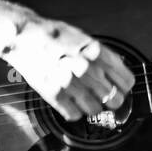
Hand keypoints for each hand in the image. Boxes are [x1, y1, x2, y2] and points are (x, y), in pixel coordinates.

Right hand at [0, 14, 135, 121]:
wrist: (25, 37)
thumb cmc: (54, 36)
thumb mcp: (85, 39)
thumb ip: (102, 56)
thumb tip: (117, 71)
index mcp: (98, 54)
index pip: (126, 81)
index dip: (124, 87)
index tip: (120, 88)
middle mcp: (88, 70)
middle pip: (115, 99)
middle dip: (111, 99)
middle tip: (103, 96)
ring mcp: (72, 84)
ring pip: (96, 110)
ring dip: (92, 107)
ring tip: (85, 99)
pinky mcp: (55, 95)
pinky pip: (74, 115)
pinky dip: (74, 111)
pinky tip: (70, 102)